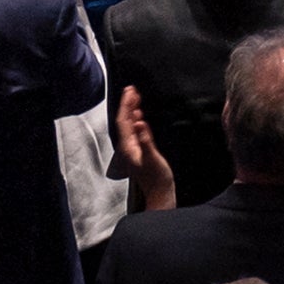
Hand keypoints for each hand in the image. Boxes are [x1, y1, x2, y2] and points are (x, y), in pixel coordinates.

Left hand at [116, 86, 178, 210]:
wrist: (160, 194)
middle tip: (132, 89)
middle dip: (127, 104)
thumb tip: (140, 123)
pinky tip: (140, 115)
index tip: (130, 90)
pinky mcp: (139, 150)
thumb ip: (146, 141)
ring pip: (128, 125)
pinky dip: (136, 119)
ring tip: (135, 97)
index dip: (126, 104)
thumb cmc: (157, 178)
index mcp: (128, 147)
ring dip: (131, 110)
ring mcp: (133, 149)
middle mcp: (127, 147)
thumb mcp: (153, 158)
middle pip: (124, 121)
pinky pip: (134, 130)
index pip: (124, 121)